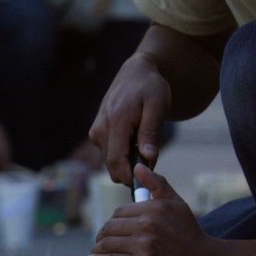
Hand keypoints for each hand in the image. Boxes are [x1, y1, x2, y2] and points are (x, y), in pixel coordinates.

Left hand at [86, 164, 217, 255]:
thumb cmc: (187, 231)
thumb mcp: (176, 203)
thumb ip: (157, 183)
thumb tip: (138, 167)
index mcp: (155, 208)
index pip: (119, 212)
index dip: (114, 220)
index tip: (114, 228)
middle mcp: (148, 225)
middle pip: (110, 227)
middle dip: (103, 234)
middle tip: (102, 240)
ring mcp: (144, 246)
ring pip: (107, 244)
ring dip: (98, 248)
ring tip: (98, 251)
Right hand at [90, 53, 172, 181]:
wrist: (136, 72)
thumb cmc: (150, 88)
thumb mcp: (158, 107)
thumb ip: (151, 132)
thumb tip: (148, 158)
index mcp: (115, 123)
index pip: (116, 161)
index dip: (129, 176)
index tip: (146, 182)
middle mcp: (100, 130)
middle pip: (112, 165)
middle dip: (132, 170)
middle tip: (153, 161)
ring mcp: (97, 132)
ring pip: (112, 160)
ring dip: (129, 161)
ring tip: (147, 145)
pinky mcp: (97, 132)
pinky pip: (111, 152)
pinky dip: (124, 153)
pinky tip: (137, 141)